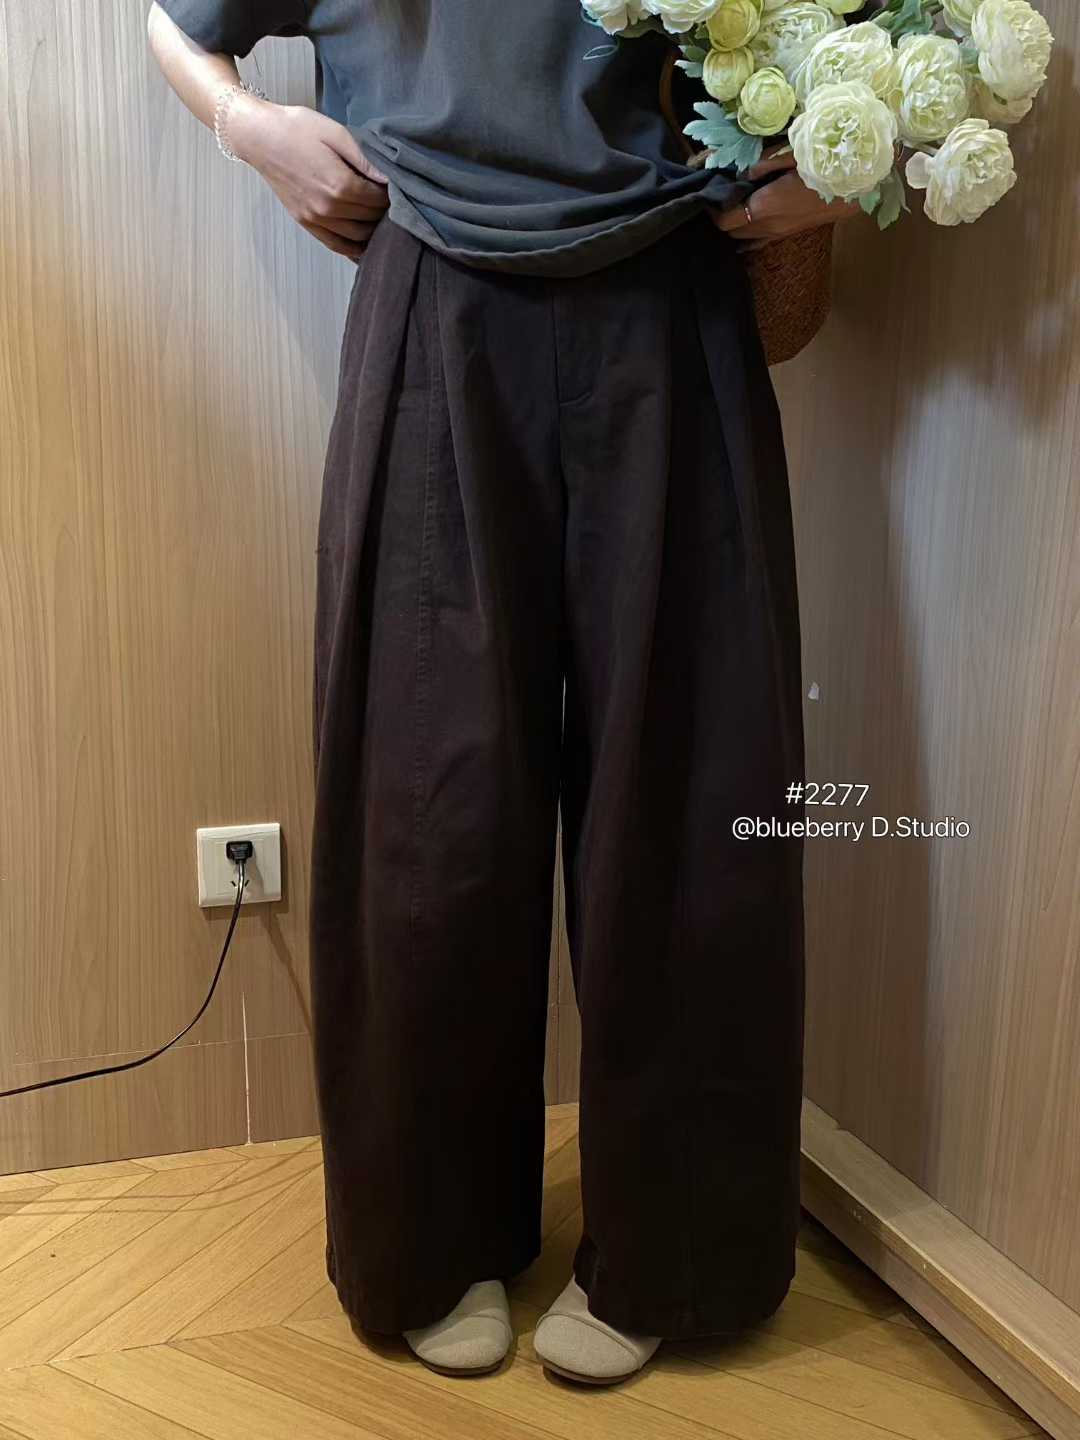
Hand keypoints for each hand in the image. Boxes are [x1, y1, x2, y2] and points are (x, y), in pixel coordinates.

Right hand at [227, 96, 389, 262]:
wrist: (260, 137)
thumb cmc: (297, 128)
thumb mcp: (336, 133)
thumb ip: (365, 158)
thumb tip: (390, 178)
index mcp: (340, 184)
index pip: (378, 199)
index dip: (391, 193)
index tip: (395, 186)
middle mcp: (329, 208)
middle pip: (371, 219)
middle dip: (384, 210)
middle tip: (390, 200)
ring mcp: (316, 219)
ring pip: (358, 237)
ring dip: (373, 229)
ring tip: (379, 216)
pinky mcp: (306, 223)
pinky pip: (337, 245)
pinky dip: (354, 247)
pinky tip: (365, 241)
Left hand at [706, 143, 860, 252]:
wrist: (860, 184)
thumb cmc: (827, 162)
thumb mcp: (792, 153)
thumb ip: (761, 164)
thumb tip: (741, 173)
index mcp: (765, 206)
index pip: (724, 219)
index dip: (711, 209)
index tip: (707, 192)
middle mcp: (769, 226)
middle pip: (731, 232)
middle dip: (720, 217)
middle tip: (718, 195)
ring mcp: (780, 234)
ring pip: (744, 239)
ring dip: (734, 225)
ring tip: (731, 204)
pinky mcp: (789, 234)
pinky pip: (759, 242)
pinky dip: (747, 235)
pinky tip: (745, 223)